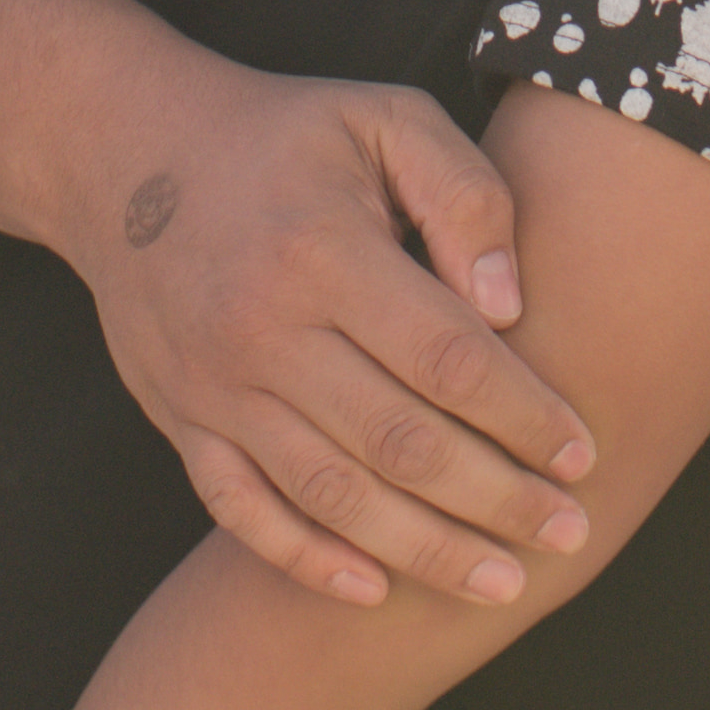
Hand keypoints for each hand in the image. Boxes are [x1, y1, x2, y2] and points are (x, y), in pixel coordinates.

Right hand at [74, 58, 592, 613]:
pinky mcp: (182, 420)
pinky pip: (243, 511)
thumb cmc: (286, 137)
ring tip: (502, 582)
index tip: (583, 454)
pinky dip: (308, 560)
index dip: (524, 416)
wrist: (127, 156)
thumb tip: (511, 308)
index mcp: (324, 252)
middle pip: (400, 443)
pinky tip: (376, 590)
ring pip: (332, 495)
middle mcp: (263, 330)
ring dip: (424, 550)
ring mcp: (215, 386)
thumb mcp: (385, 120)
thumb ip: (464, 196)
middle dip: (497, 499)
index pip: (448, 360)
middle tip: (570, 532)